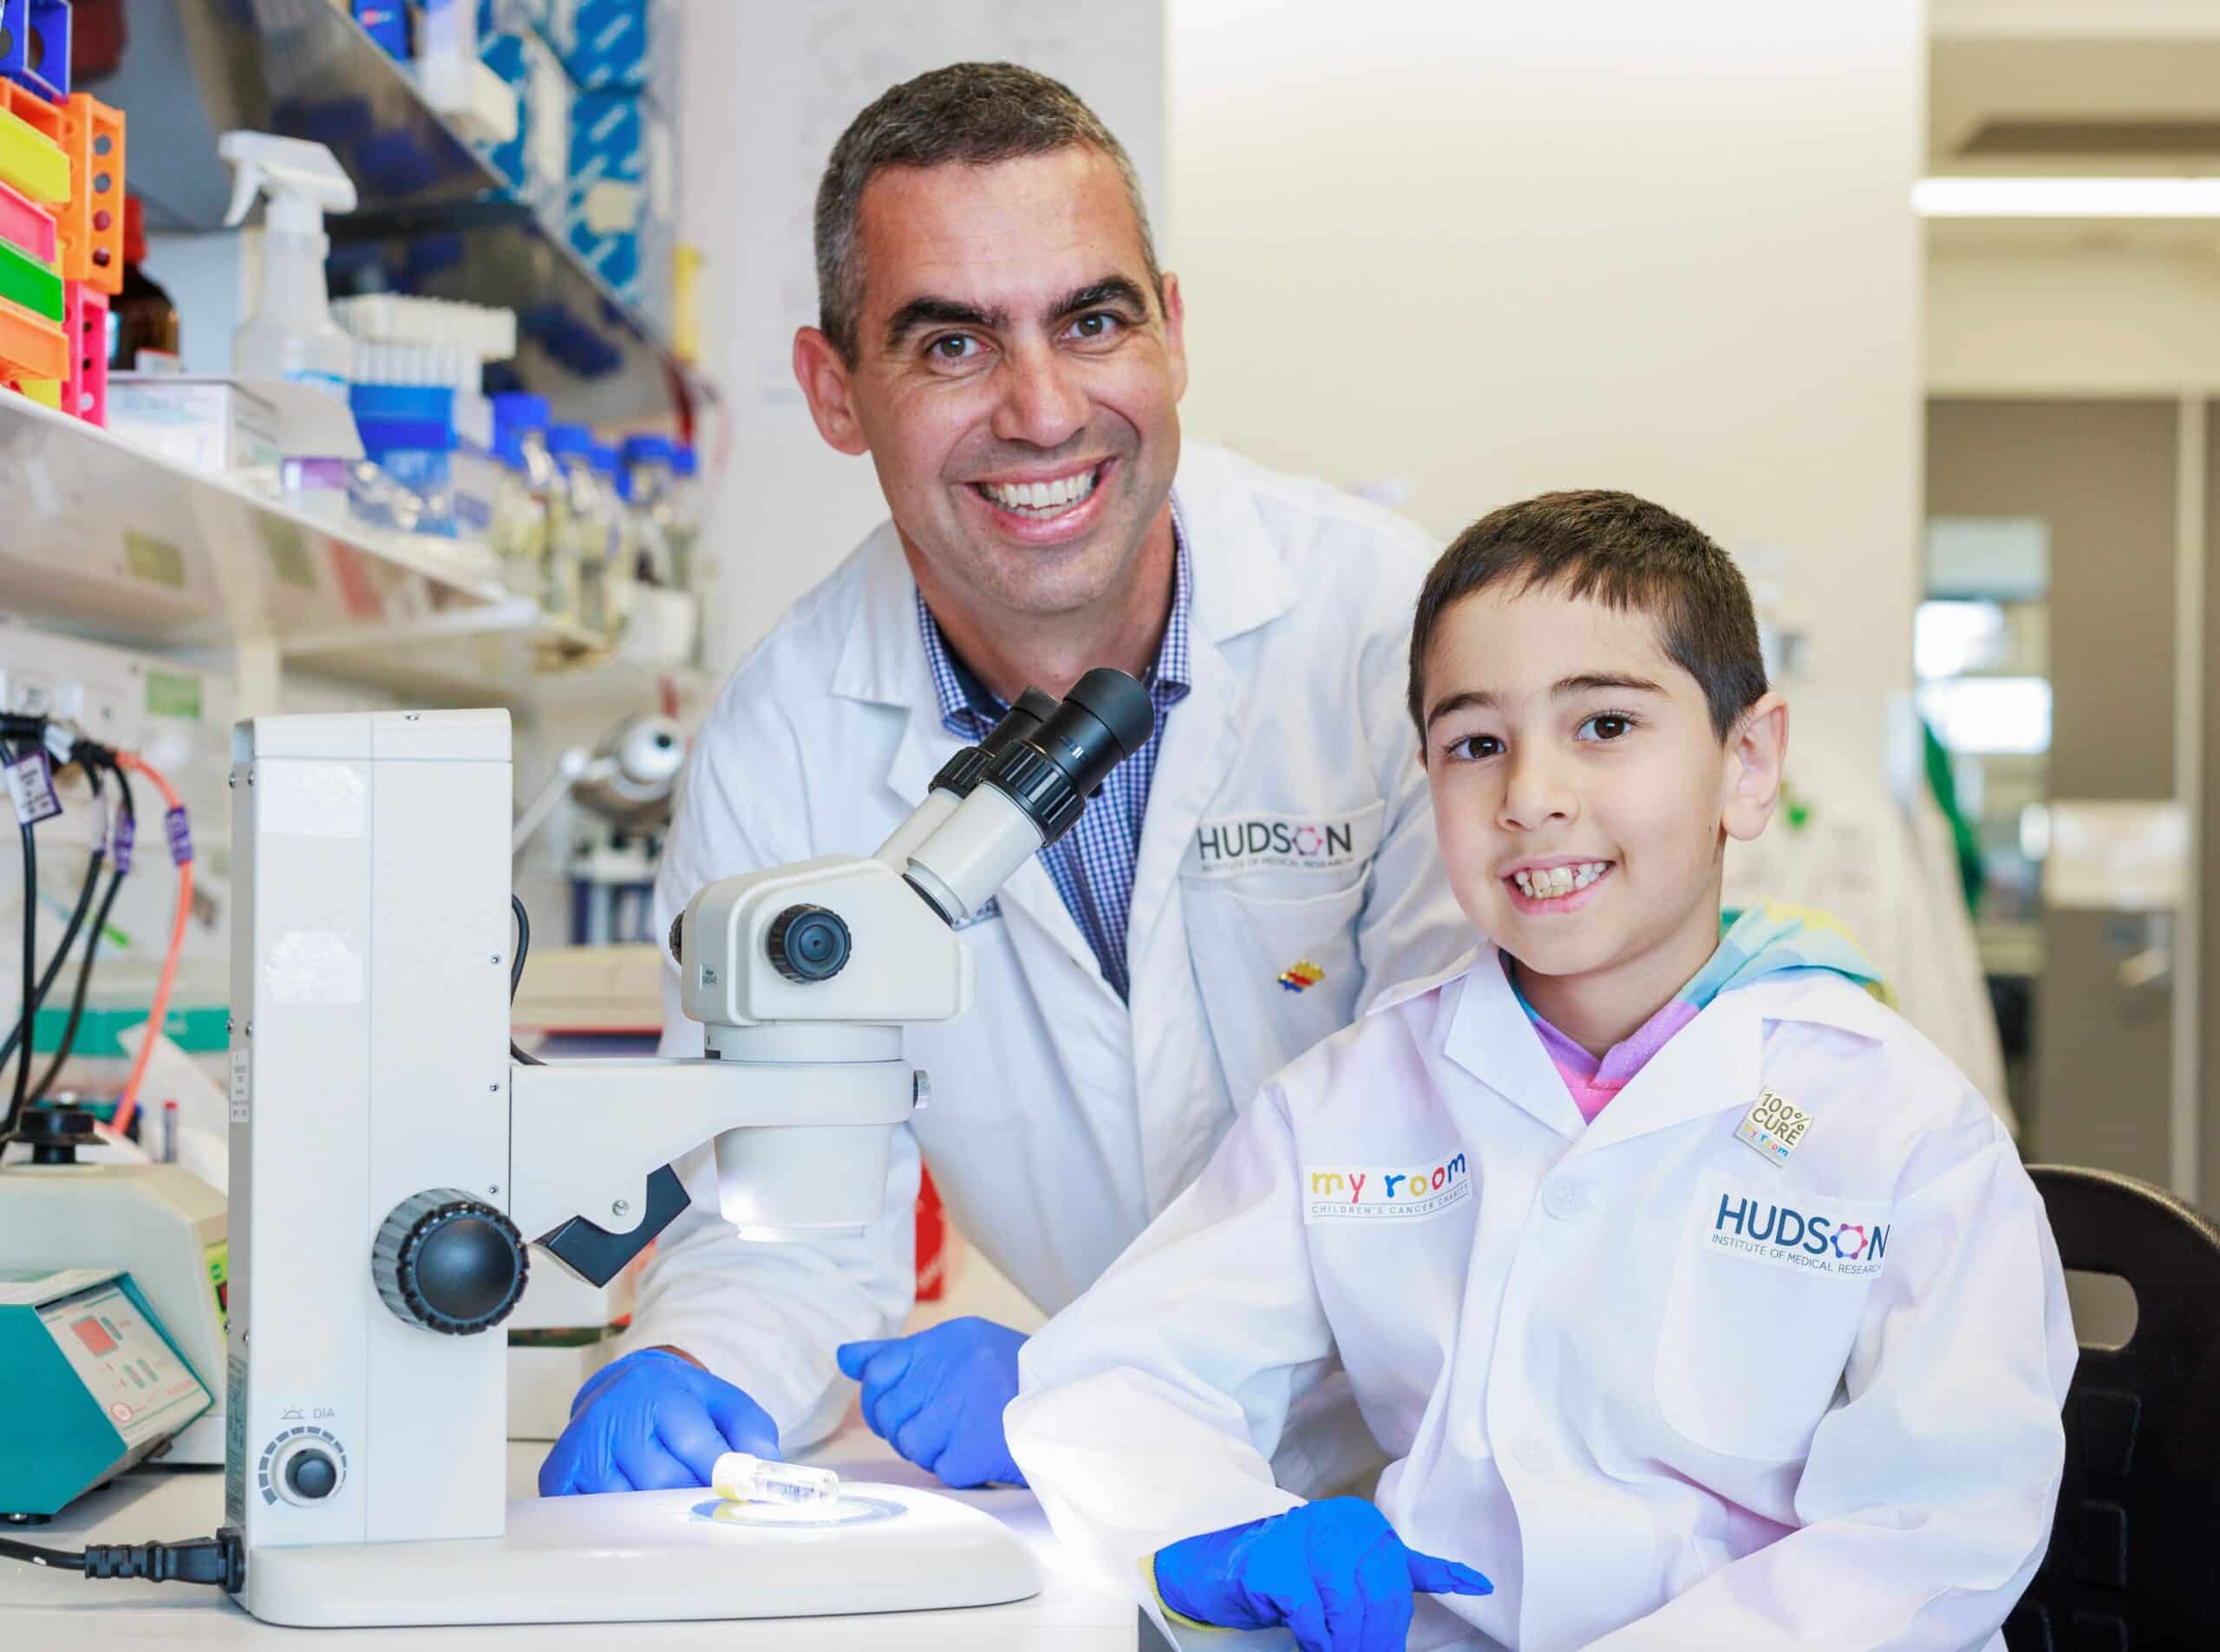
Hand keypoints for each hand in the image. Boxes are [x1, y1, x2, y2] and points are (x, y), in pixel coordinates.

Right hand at [538, 1347, 778, 1495]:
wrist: (626, 1388)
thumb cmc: (680, 1403)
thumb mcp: (724, 1402)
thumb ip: (752, 1431)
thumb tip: (767, 1468)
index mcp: (660, 1388)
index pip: (696, 1444)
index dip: (720, 1477)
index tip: (739, 1498)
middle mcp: (615, 1413)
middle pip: (660, 1482)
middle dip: (689, 1501)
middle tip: (705, 1509)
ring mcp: (583, 1443)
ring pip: (624, 1505)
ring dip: (652, 1518)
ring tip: (669, 1510)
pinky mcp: (559, 1471)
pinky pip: (587, 1516)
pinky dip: (613, 1525)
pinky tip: (632, 1517)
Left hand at [835, 1316, 1028, 1487]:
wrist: (1071, 1402)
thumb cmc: (1012, 1374)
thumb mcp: (960, 1345)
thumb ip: (900, 1354)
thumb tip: (844, 1357)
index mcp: (947, 1341)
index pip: (879, 1370)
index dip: (881, 1396)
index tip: (899, 1405)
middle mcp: (951, 1370)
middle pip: (889, 1415)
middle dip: (906, 1426)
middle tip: (941, 1423)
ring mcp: (962, 1411)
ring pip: (911, 1446)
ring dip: (932, 1449)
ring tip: (965, 1435)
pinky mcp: (973, 1450)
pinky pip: (941, 1469)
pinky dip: (958, 1467)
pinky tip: (981, 1450)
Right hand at [1153, 1497, 1491, 1651]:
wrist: (1227, 1569)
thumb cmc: (1298, 1572)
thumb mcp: (1357, 1566)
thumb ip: (1408, 1571)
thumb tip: (1475, 1581)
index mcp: (1364, 1521)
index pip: (1397, 1579)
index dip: (1393, 1625)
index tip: (1391, 1650)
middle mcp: (1336, 1520)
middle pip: (1374, 1593)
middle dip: (1374, 1640)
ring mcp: (1301, 1537)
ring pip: (1345, 1604)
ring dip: (1345, 1642)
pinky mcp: (1273, 1562)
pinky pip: (1310, 1611)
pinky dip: (1315, 1637)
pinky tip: (1313, 1644)